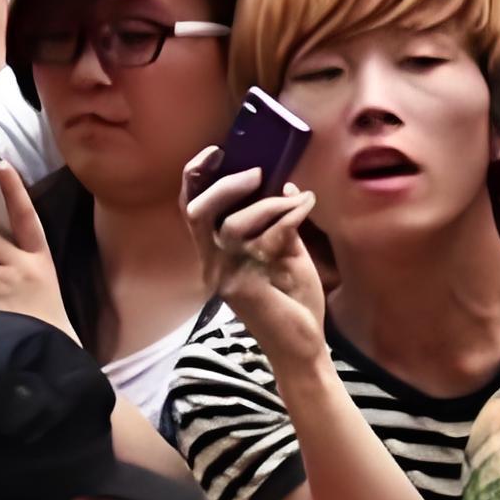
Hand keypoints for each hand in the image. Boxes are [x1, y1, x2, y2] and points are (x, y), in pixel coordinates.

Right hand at [186, 156, 326, 368]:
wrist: (303, 347)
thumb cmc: (294, 302)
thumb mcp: (287, 252)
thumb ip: (279, 221)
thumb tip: (284, 185)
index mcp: (216, 254)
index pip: (192, 210)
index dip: (195, 178)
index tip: (215, 152)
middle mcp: (212, 265)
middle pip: (196, 212)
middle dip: (225, 185)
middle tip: (257, 173)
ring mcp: (223, 277)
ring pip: (233, 225)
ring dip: (270, 205)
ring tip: (299, 202)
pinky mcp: (242, 288)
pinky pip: (264, 241)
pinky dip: (290, 217)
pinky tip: (307, 205)